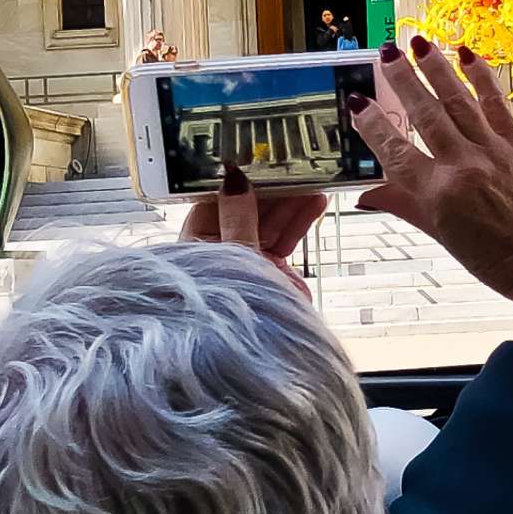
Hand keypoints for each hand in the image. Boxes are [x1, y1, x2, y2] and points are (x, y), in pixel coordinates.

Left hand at [179, 165, 327, 301]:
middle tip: (294, 164)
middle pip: (248, 209)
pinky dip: (300, 221)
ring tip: (314, 176)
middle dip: (272, 187)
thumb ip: (238, 215)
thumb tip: (234, 176)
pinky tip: (315, 202)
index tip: (259, 159)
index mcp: (197, 243)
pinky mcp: (270, 273)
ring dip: (291, 200)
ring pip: (270, 222)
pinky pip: (285, 240)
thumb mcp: (233, 254)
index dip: (239, 180)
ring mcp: (248, 261)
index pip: (218, 199)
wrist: (256, 355)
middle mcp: (222, 250)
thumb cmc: (228, 306)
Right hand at [348, 37, 512, 331]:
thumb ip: (403, 205)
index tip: (356, 101)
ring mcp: (493, 153)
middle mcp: (463, 168)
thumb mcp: (438, 234)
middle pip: (426, 115)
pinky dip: (482, 77)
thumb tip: (366, 195)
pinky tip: (466, 53)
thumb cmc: (488, 256)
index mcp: (437, 195)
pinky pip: (497, 104)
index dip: (373, 126)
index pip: (395, 153)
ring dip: (437, 69)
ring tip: (418, 44)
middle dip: (404, 80)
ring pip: (459, 102)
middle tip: (386, 53)